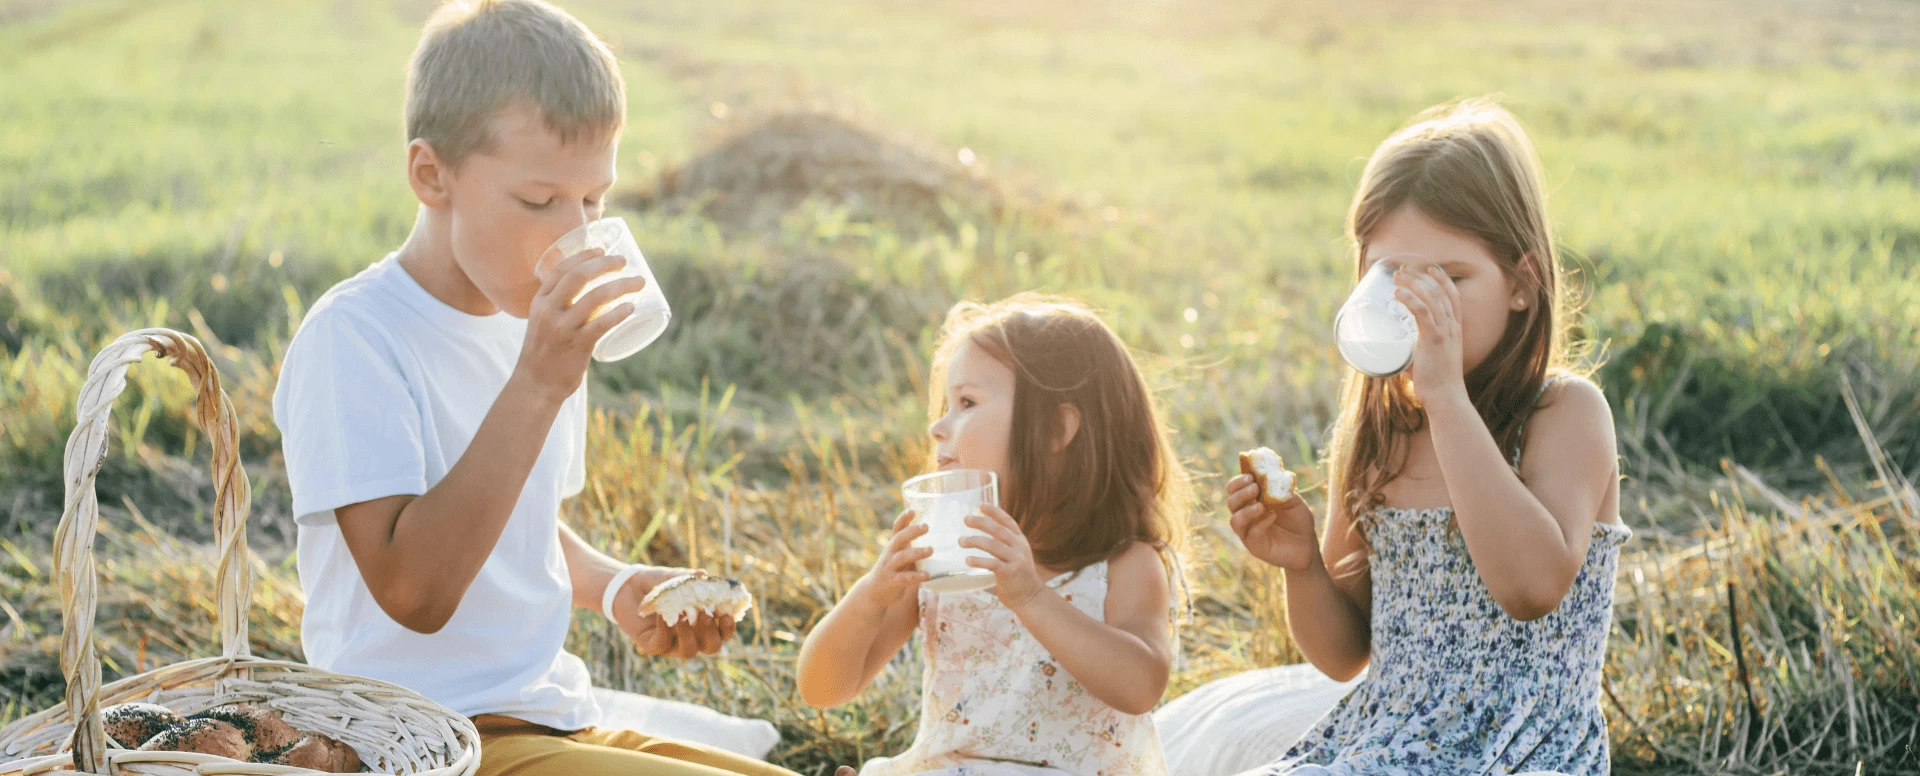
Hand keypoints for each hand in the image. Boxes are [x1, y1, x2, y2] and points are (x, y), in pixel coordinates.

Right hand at [514, 248, 649, 402]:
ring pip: (596, 297)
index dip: (584, 256)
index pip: (561, 269)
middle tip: (624, 262)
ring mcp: (563, 328)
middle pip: (579, 276)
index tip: (602, 250)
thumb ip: (559, 306)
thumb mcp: (543, 321)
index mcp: (540, 301)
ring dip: (622, 286)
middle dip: (605, 264)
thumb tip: (590, 291)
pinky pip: (602, 324)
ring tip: (639, 282)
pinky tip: (631, 307)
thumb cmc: (545, 351)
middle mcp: (549, 311)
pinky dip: (619, 312)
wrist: (536, 384)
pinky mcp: (577, 346)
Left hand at [611, 566, 736, 658]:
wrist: (629, 587)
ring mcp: (673, 644)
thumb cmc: (659, 583)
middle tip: (703, 614)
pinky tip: (661, 614)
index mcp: (703, 622)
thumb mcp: (675, 578)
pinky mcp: (653, 646)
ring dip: (689, 635)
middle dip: (711, 633)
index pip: (723, 632)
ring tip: (681, 615)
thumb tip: (702, 575)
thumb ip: (688, 578)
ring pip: (689, 652)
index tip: (726, 614)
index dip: (728, 627)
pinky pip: (662, 645)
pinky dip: (664, 630)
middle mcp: (692, 636)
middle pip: (712, 647)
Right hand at [849, 511, 932, 611]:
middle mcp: (890, 554)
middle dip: (912, 532)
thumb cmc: (893, 572)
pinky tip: (926, 575)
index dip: (903, 519)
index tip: (913, 511)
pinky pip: (904, 578)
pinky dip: (915, 576)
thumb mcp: (900, 557)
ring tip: (930, 550)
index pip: (897, 529)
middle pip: (899, 539)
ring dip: (916, 552)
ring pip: (902, 557)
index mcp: (893, 547)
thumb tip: (936, 539)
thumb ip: (911, 548)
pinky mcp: (891, 582)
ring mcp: (889, 568)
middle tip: (926, 527)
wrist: (873, 592)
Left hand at [961, 505, 1044, 609]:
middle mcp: (1019, 547)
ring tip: (961, 541)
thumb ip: (1005, 544)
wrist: (1030, 597)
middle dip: (981, 523)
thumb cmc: (1018, 575)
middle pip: (998, 530)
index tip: (981, 505)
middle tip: (966, 519)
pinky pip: (992, 564)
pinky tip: (968, 560)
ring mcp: (1016, 560)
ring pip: (993, 545)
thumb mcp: (1016, 555)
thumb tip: (984, 533)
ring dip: (975, 541)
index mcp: (1020, 541)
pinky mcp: (1010, 573)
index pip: (1008, 521)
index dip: (995, 512)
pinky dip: (979, 561)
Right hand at [1227, 474, 1319, 570]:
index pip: (1234, 488)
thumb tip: (1271, 475)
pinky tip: (1273, 516)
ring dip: (1246, 511)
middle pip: (1231, 502)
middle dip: (1241, 493)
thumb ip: (1281, 489)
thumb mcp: (1293, 500)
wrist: (1307, 542)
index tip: (1251, 476)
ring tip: (1261, 506)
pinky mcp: (1255, 546)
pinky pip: (1251, 534)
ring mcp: (1248, 531)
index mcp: (1251, 500)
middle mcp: (1245, 515)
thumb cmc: (1298, 519)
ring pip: (1235, 520)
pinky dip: (1261, 523)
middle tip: (1255, 488)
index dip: (1238, 481)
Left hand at [1394, 265, 1465, 402]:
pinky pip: (1422, 312)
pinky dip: (1410, 299)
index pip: (1452, 296)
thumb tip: (1394, 356)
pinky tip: (1398, 293)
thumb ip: (1413, 355)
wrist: (1446, 397)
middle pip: (1439, 292)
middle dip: (1421, 276)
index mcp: (1455, 329)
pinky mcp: (1434, 339)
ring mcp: (1445, 332)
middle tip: (1403, 270)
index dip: (1442, 279)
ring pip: (1430, 298)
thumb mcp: (1429, 361)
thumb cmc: (1435, 384)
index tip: (1428, 268)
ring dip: (1412, 283)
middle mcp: (1453, 327)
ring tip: (1396, 276)